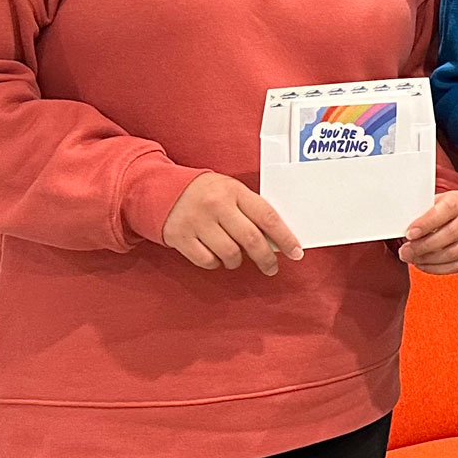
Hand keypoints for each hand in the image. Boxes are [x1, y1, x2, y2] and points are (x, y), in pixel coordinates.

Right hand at [162, 172, 301, 275]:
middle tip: (271, 268)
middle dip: (266, 258)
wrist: (161, 190)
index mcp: (234, 191)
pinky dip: (215, 263)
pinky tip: (215, 257)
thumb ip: (250, 209)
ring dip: (237, 261)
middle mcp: (216, 205)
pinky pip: (206, 260)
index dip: (285, 237)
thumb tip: (275, 238)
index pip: (267, 216)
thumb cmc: (204, 192)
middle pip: (251, 238)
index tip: (296, 252)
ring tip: (236, 258)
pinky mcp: (180, 236)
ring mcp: (197, 221)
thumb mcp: (230, 190)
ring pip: (229, 253)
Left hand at [400, 190, 457, 273]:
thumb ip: (417, 213)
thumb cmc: (434, 211)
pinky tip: (423, 263)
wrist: (447, 217)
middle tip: (406, 251)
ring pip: (455, 252)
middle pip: (452, 233)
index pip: (447, 209)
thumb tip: (398, 225)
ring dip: (429, 258)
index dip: (428, 222)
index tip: (410, 233)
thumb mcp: (426, 204)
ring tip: (412, 258)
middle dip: (425, 245)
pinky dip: (436, 267)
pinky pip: (457, 265)